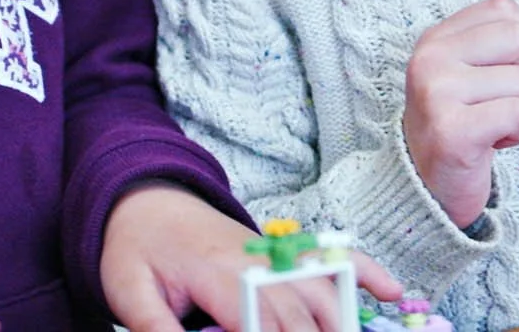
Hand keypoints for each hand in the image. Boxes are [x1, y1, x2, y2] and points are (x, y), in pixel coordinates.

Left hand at [101, 183, 401, 331]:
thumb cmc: (137, 249)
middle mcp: (256, 260)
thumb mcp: (128, 292)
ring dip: (340, 322)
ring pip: (324, 291)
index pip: (260, 321)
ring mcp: (274, 252)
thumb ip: (154, 328)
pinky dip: (363, 272)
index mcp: (217, 272)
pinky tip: (390, 292)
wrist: (146, 201)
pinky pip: (331, 257)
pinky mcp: (282, 250)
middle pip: (301, 315)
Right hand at [402, 0, 518, 226]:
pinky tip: (491, 143)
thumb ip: (498, 38)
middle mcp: (430, 59)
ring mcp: (437, 93)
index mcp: (435, 39)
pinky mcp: (452, 131)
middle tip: (496, 102)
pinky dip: (517, 134)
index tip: (497, 74)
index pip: (503, 9)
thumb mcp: (472, 71)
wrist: (426, 186)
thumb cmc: (457, 124)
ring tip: (490, 125)